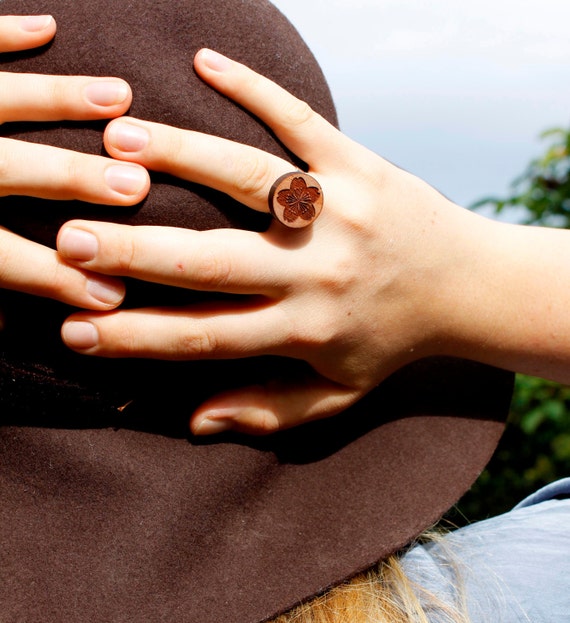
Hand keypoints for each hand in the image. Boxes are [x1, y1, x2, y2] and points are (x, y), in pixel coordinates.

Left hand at [0, 15, 149, 308]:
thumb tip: (35, 321)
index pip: (0, 257)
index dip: (54, 279)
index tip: (113, 297)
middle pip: (7, 169)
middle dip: (72, 178)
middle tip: (133, 188)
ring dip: (57, 98)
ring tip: (117, 97)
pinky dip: (2, 33)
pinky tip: (46, 26)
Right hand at [55, 49, 501, 433]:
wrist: (466, 286)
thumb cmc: (391, 342)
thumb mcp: (338, 392)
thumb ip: (269, 410)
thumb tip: (194, 422)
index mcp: (305, 329)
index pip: (205, 335)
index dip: (137, 337)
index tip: (77, 330)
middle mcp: (317, 270)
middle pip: (212, 260)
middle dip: (135, 252)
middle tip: (69, 241)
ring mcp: (339, 210)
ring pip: (248, 178)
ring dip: (181, 156)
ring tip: (119, 139)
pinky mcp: (360, 164)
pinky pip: (302, 121)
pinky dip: (255, 90)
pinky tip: (205, 63)